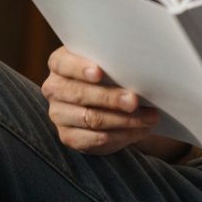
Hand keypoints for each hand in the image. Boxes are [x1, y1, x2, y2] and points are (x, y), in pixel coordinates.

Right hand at [42, 47, 157, 154]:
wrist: (108, 101)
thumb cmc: (110, 73)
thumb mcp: (109, 63)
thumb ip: (115, 63)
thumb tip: (138, 68)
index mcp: (60, 63)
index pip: (64, 64)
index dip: (80, 68)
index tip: (99, 73)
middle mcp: (54, 88)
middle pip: (80, 93)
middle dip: (110, 98)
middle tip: (134, 101)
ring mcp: (58, 114)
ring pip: (90, 118)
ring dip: (123, 120)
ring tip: (148, 117)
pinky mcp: (68, 136)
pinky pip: (94, 138)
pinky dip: (121, 135)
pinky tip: (139, 130)